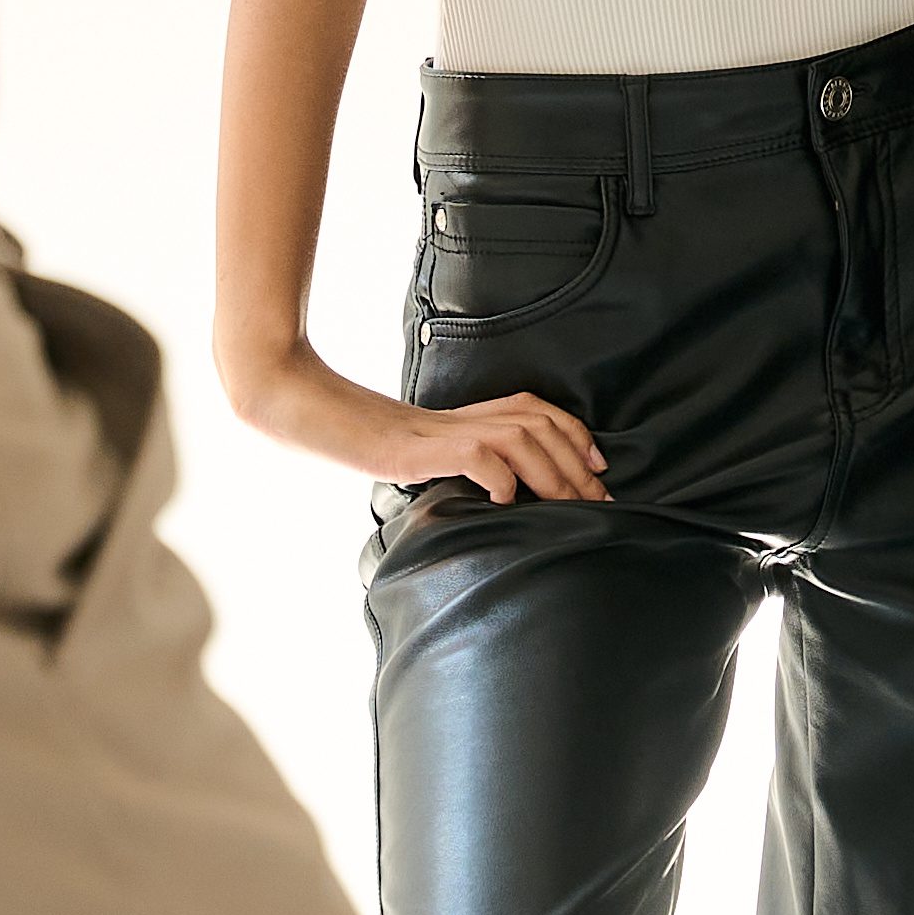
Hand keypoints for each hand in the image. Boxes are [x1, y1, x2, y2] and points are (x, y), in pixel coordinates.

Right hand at [232, 347, 602, 503]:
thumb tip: (502, 489)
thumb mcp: (423, 451)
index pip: (537, 411)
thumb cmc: (362, 439)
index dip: (575, 434)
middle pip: (540, 425)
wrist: (312, 413)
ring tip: (568, 503)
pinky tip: (508, 498)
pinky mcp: (422, 448)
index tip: (600, 467)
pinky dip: (500, 475)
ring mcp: (444, 431)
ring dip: (553, 471)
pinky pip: (477, 455)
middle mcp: (463, 417)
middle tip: (601, 500)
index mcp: (467, 415)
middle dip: (577, 463)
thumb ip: (459, 458)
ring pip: (520, 437)